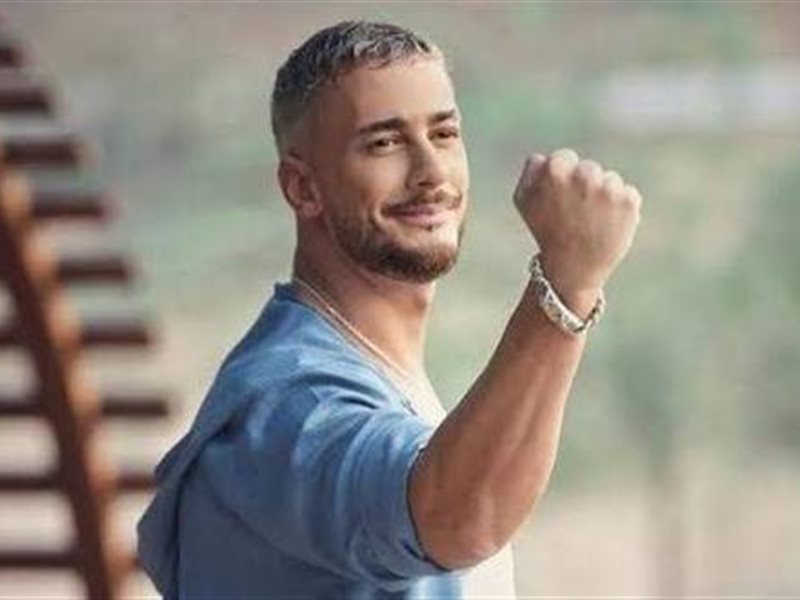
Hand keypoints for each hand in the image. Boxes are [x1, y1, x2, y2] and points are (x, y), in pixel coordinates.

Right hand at [513, 148, 640, 293]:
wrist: (573, 267)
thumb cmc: (545, 232)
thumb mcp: (523, 200)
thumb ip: (531, 170)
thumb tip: (545, 156)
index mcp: (556, 171)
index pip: (565, 157)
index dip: (561, 178)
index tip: (560, 197)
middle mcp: (584, 176)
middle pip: (588, 168)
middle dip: (584, 186)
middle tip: (576, 213)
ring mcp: (609, 189)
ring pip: (609, 180)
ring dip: (603, 197)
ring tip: (590, 222)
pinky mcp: (630, 202)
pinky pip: (627, 193)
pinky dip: (620, 208)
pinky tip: (606, 225)